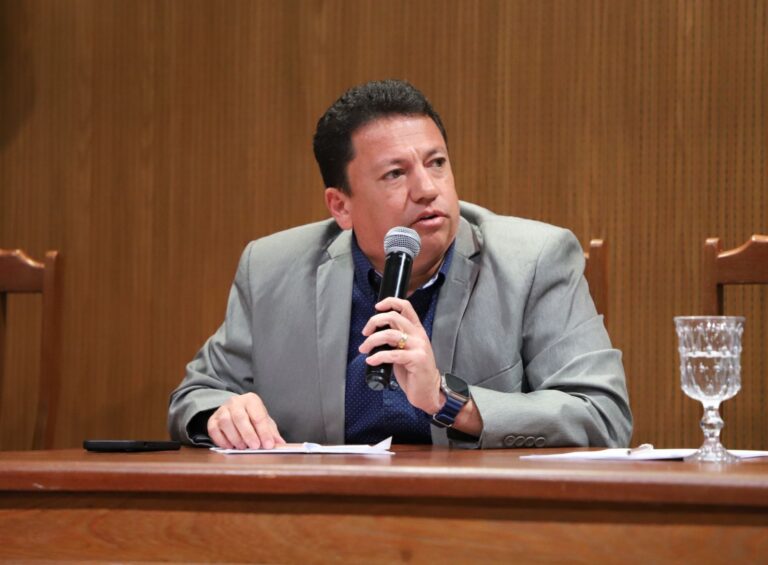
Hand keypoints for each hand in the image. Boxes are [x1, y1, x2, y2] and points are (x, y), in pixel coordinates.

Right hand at [207, 392, 285, 449]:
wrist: (235, 411)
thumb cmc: (252, 417)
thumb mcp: (265, 422)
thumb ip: (271, 432)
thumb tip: (280, 443)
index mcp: (251, 400)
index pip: (258, 415)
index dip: (264, 431)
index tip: (268, 444)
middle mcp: (235, 402)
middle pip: (240, 417)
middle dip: (248, 434)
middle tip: (255, 447)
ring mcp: (222, 410)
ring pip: (225, 422)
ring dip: (235, 437)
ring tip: (243, 447)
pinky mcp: (212, 420)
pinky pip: (214, 430)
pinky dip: (222, 440)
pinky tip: (231, 446)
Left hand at [359, 297, 442, 413]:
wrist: (428, 390)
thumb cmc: (414, 371)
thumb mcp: (405, 349)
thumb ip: (395, 339)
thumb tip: (375, 332)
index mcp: (416, 330)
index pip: (406, 307)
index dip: (390, 302)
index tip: (377, 307)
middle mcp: (418, 335)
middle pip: (394, 317)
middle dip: (374, 322)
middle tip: (365, 333)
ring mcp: (419, 347)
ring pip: (390, 335)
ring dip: (371, 341)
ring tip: (364, 349)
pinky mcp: (416, 360)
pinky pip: (392, 354)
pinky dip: (378, 356)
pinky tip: (371, 360)